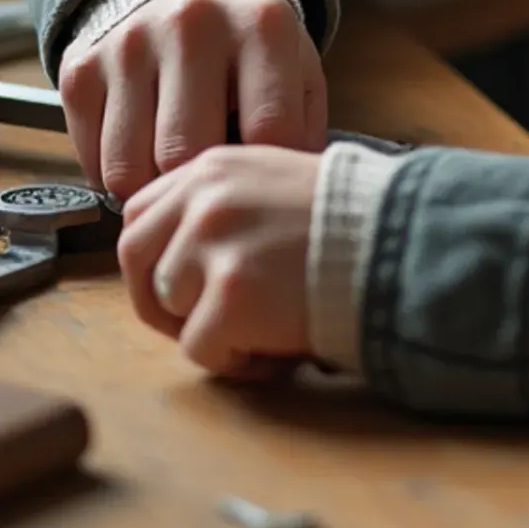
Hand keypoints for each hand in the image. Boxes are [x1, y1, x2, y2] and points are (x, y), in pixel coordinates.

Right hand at [58, 0, 328, 202]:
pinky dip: (114, 175)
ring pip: (129, 169)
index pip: (268, 130)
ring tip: (175, 173)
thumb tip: (278, 204)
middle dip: (199, 190)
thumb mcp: (298, 70)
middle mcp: (192, 24)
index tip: (258, 185)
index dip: (265, 175)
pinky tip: (143, 152)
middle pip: (186, 155)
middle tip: (209, 192)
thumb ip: (301, 130)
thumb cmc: (250, 49)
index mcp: (261, 24)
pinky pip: (90, 161)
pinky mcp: (81, 68)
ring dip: (152, 190)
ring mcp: (130, 43)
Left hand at [118, 143, 322, 376]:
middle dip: (161, 302)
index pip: (140, 214)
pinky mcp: (231, 294)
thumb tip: (171, 255)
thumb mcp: (273, 182)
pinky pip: (200, 349)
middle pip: (135, 261)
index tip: (184, 281)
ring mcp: (216, 246)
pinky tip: (273, 346)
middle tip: (206, 321)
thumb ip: (220, 203)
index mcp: (213, 167)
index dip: (153, 257)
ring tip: (258, 328)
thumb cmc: (344, 221)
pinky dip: (233, 360)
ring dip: (206, 330)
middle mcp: (205, 199)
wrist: (393, 242)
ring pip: (169, 309)